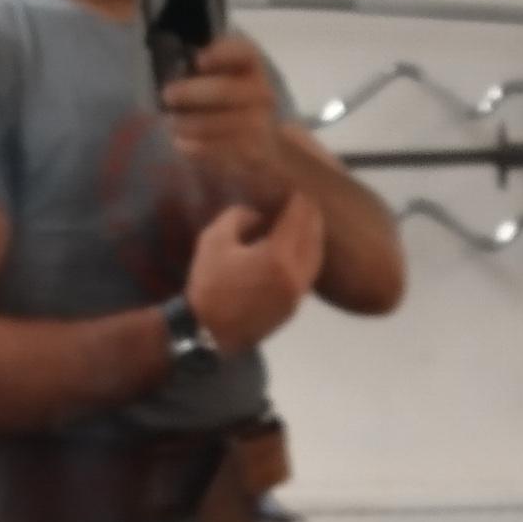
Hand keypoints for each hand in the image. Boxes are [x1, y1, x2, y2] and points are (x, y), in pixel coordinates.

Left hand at [160, 33, 299, 208]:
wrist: (266, 149)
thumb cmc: (232, 107)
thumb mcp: (225, 81)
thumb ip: (204, 71)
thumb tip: (173, 73)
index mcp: (252, 68)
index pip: (244, 53)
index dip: (222, 54)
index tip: (198, 60)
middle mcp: (261, 93)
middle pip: (225, 90)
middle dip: (191, 92)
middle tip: (167, 96)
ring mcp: (259, 125)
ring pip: (220, 123)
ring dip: (190, 123)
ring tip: (171, 124)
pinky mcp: (253, 154)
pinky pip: (220, 150)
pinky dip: (197, 148)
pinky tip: (180, 144)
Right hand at [185, 192, 323, 353]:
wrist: (207, 333)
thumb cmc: (208, 285)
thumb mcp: (215, 240)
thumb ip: (239, 217)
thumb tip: (258, 215)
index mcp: (278, 256)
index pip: (298, 217)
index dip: (297, 199)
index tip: (294, 188)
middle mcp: (295, 275)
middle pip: (314, 236)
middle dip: (310, 216)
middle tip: (304, 201)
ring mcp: (297, 294)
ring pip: (316, 257)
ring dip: (312, 237)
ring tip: (304, 222)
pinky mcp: (294, 307)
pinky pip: (309, 274)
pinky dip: (308, 256)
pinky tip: (298, 248)